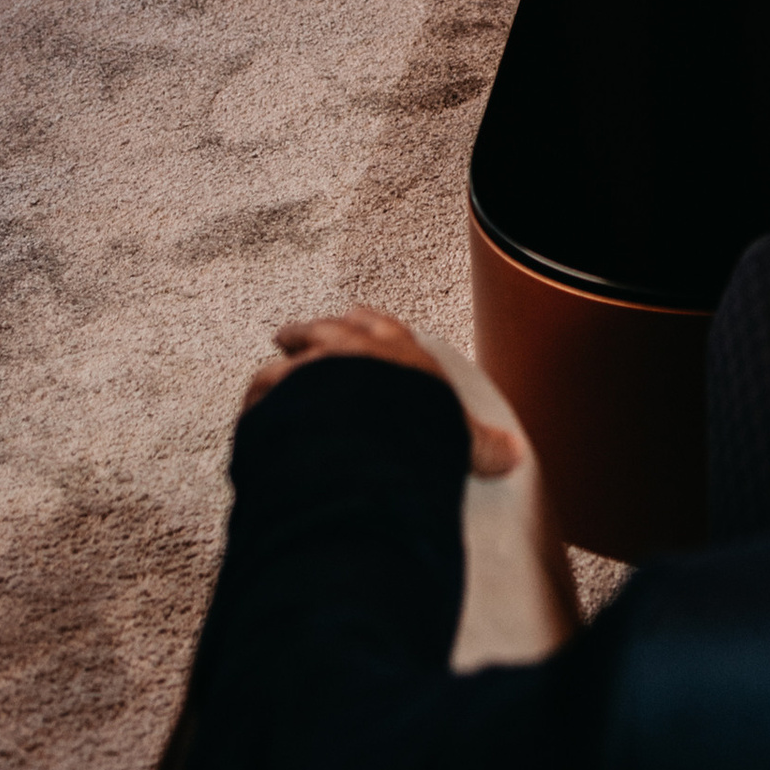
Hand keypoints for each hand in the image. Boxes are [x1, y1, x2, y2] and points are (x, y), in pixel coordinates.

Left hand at [241, 308, 522, 479]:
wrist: (365, 429)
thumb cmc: (410, 425)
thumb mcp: (456, 436)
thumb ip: (480, 445)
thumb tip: (512, 454)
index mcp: (397, 352)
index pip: (385, 328)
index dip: (372, 323)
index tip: (361, 316)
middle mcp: (354, 349)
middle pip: (334, 328)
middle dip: (321, 327)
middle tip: (303, 328)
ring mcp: (315, 364)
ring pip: (297, 348)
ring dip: (289, 351)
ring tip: (278, 352)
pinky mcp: (284, 387)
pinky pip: (266, 385)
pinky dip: (262, 393)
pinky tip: (257, 401)